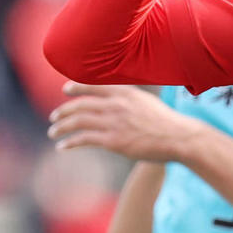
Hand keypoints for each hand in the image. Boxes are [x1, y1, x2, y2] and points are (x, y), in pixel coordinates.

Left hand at [48, 82, 201, 161]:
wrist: (179, 137)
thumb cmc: (169, 124)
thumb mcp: (148, 104)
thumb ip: (131, 103)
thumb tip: (121, 108)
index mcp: (125, 92)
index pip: (93, 86)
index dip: (76, 87)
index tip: (65, 90)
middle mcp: (116, 104)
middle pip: (81, 104)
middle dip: (63, 111)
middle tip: (54, 118)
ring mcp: (113, 122)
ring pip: (78, 121)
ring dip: (62, 127)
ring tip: (53, 132)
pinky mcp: (113, 140)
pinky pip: (84, 139)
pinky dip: (70, 142)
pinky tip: (63, 146)